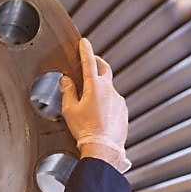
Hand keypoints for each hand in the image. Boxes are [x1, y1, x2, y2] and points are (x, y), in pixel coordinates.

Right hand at [61, 38, 130, 172]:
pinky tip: (99, 114)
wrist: (103, 148)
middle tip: (91, 61)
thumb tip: (66, 80)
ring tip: (90, 100)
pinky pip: (114, 101)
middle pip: (104, 69)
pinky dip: (106, 102)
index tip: (84, 43)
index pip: (89, 62)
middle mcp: (109, 90)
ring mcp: (118, 100)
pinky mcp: (123, 111)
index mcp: (94, 87)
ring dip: (100, 88)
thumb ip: (68, 91)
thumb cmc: (86, 131)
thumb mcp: (70, 110)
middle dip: (97, 62)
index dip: (85, 50)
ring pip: (109, 88)